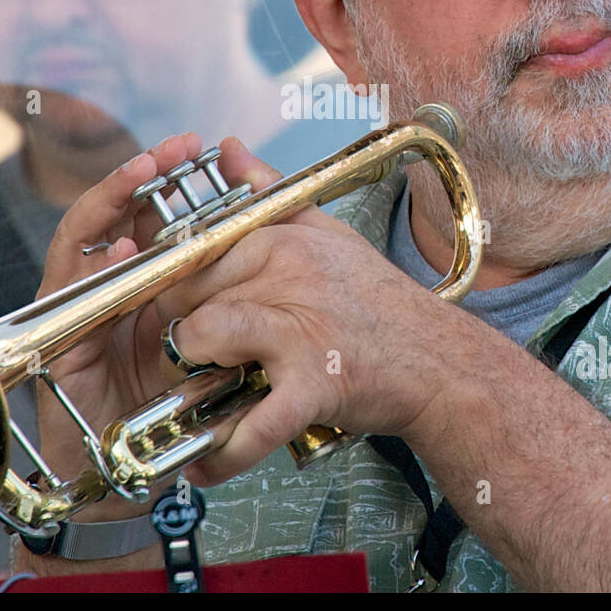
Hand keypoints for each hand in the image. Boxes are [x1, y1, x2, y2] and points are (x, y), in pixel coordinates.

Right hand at [33, 131, 210, 516]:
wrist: (143, 467)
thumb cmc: (179, 403)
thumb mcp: (218, 337)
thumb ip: (232, 288)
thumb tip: (258, 233)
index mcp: (146, 283)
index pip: (149, 217)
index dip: (169, 180)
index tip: (200, 149)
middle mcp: (111, 290)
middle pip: (115, 218)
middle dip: (138, 179)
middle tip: (171, 150)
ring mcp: (83, 311)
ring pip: (85, 244)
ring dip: (110, 206)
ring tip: (141, 176)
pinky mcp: (62, 341)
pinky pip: (69, 295)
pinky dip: (90, 268)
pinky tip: (115, 250)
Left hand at [153, 137, 462, 485]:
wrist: (440, 362)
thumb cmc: (379, 302)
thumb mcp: (326, 232)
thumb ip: (270, 192)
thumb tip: (229, 147)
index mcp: (281, 237)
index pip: (191, 255)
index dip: (170, 292)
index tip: (173, 315)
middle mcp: (286, 271)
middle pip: (187, 299)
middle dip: (176, 336)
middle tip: (188, 364)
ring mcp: (299, 326)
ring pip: (202, 341)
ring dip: (191, 376)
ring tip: (202, 396)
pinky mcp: (315, 382)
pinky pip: (252, 420)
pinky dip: (225, 451)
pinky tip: (207, 463)